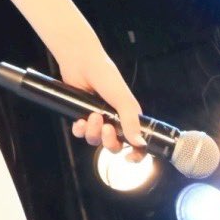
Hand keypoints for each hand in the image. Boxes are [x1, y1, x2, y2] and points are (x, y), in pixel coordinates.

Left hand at [57, 42, 146, 161]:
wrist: (80, 62)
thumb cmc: (105, 76)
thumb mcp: (122, 99)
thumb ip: (131, 121)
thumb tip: (139, 143)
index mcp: (129, 116)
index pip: (136, 142)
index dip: (135, 153)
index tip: (129, 157)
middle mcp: (114, 120)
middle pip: (113, 145)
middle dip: (108, 141)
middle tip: (105, 127)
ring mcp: (97, 119)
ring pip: (95, 140)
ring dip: (93, 132)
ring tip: (91, 116)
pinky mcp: (81, 115)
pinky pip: (81, 133)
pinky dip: (80, 130)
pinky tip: (80, 120)